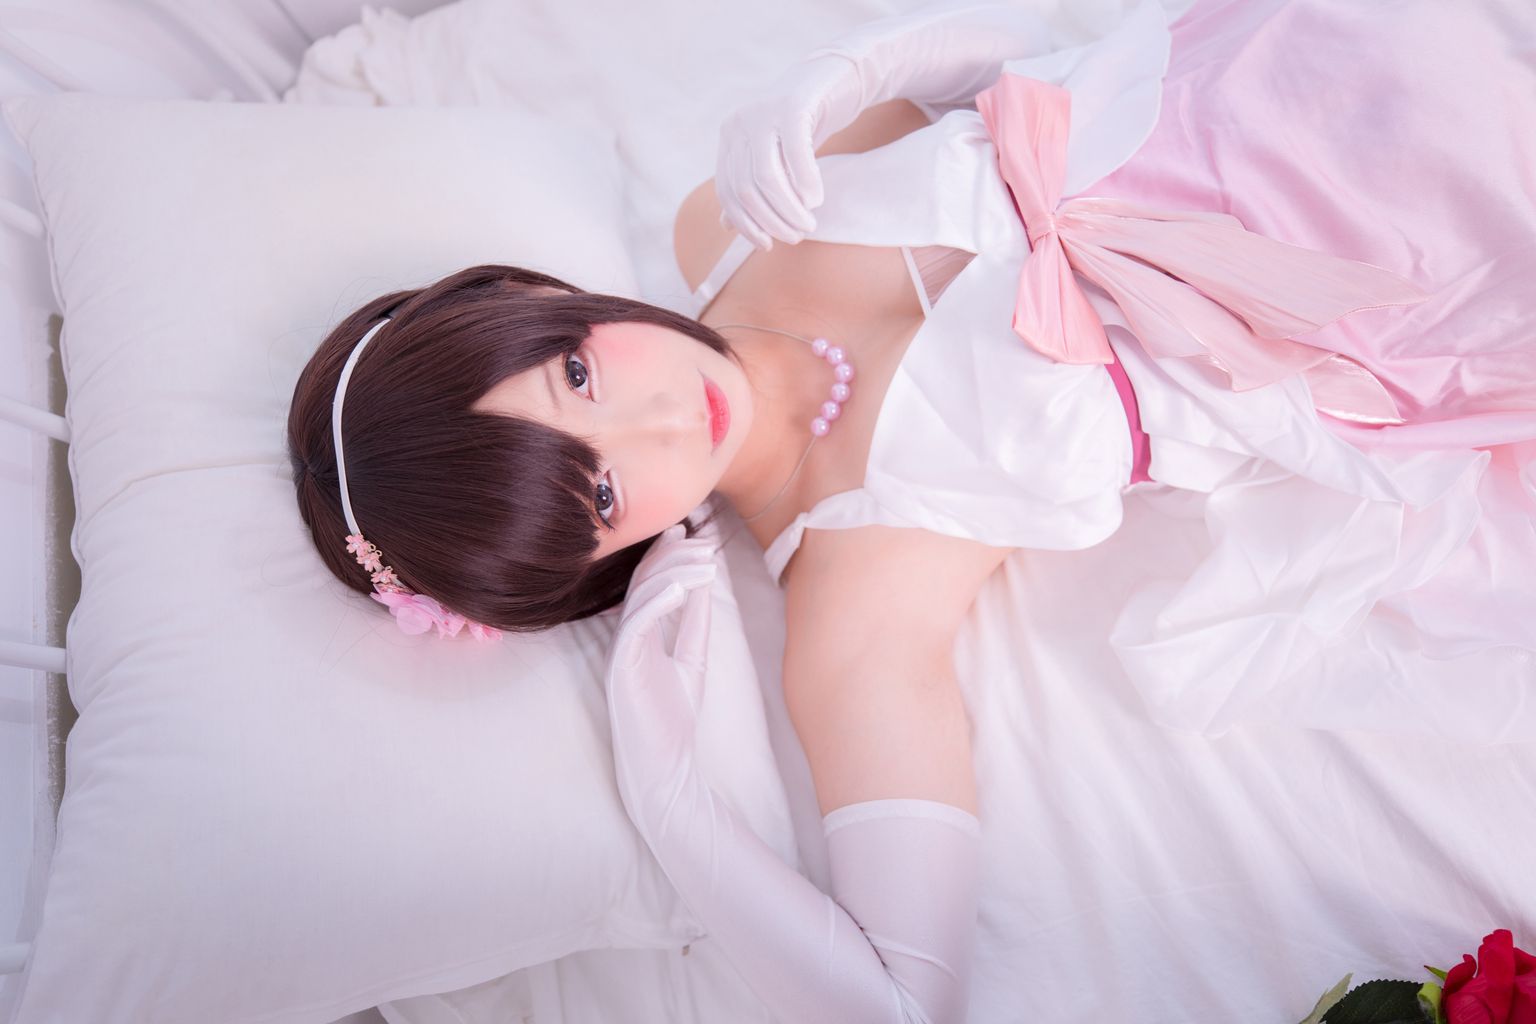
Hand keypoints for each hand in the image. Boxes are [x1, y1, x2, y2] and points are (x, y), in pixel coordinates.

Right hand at [606, 524, 717, 817]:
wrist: (665, 769)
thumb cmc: (674, 720)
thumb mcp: (691, 659)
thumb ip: (693, 623)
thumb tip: (701, 584)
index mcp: (637, 635)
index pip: (647, 583)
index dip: (664, 554)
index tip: (688, 530)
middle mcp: (624, 638)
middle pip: (641, 582)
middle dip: (671, 556)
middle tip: (701, 540)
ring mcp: (620, 653)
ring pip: (641, 598)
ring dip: (673, 574)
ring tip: (704, 562)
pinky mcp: (622, 668)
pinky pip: (637, 626)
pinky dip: (659, 602)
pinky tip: (682, 588)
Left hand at [713, 55, 863, 251]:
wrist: (837, 78)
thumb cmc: (805, 123)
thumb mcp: (774, 157)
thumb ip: (749, 187)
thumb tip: (725, 225)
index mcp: (730, 138)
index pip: (727, 192)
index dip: (746, 224)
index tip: (768, 245)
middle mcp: (740, 124)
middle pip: (746, 189)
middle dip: (771, 221)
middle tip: (796, 235)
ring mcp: (764, 112)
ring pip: (767, 177)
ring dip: (788, 209)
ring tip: (808, 224)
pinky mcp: (793, 105)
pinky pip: (794, 154)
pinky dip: (805, 183)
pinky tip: (816, 199)